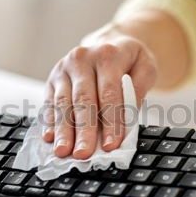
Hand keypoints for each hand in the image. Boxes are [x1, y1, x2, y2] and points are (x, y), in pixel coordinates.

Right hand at [43, 24, 156, 158]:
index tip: (111, 145)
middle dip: (84, 130)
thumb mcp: (146, 67)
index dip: (110, 122)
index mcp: (107, 54)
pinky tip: (50, 138)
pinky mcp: (52, 79)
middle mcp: (82, 58)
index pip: (109, 94)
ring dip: (63, 130)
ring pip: (63, 103)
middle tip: (83, 154)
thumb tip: (127, 118)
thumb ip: (139, 90)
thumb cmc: (129, 60)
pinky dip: (49, 122)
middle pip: (83, 100)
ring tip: (64, 151)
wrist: (108, 42)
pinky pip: (50, 103)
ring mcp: (64, 68)